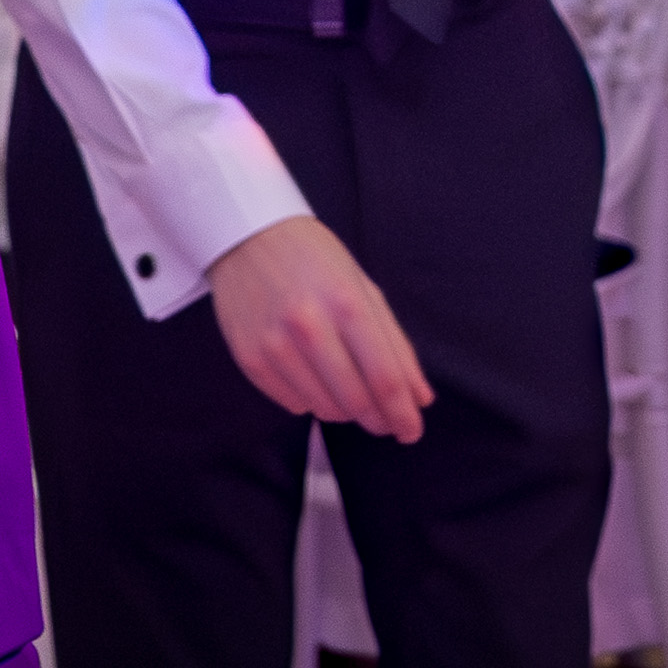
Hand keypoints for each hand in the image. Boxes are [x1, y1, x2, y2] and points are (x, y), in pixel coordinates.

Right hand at [210, 215, 434, 439]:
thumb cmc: (315, 260)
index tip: (412, 431)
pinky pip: (293, 403)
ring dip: (346, 411)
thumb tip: (419, 397)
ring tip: (348, 389)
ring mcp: (274, 346)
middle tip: (387, 421)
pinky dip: (311, 399)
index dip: (403, 414)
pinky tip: (312, 375)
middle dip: (379, 420)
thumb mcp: (364, 289)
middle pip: (356, 402)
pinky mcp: (249, 359)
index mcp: (346, 303)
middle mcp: (309, 327)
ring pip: (324, 409)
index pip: (384, 379)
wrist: (248, 236)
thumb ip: (395, 345)